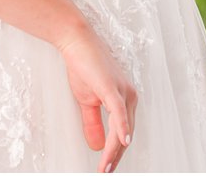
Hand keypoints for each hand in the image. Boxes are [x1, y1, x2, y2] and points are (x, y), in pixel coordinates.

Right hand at [56, 25, 135, 171]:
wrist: (76, 43)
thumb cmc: (84, 67)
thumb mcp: (87, 102)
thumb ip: (94, 123)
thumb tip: (98, 145)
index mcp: (125, 100)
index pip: (123, 133)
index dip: (116, 153)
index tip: (107, 168)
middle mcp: (129, 96)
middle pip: (125, 134)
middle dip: (116, 156)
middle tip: (105, 172)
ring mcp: (123, 91)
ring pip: (122, 128)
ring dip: (115, 150)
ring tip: (106, 167)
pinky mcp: (113, 87)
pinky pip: (119, 112)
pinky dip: (121, 128)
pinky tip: (122, 142)